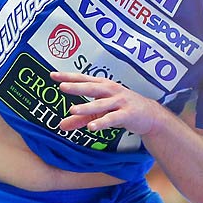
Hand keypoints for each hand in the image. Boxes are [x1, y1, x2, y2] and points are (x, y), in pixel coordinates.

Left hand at [50, 73, 169, 137]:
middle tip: (62, 87)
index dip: (68, 77)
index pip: (83, 79)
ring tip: (72, 109)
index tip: (53, 75)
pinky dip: (102, 122)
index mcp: (103, 85)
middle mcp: (111, 90)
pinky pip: (113, 118)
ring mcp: (120, 101)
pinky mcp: (127, 114)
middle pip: (91, 87)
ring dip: (87, 107)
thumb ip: (80, 118)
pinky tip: (91, 127)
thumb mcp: (100, 112)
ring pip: (101, 104)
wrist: (149, 115)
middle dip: (77, 87)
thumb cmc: (121, 108)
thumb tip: (61, 125)